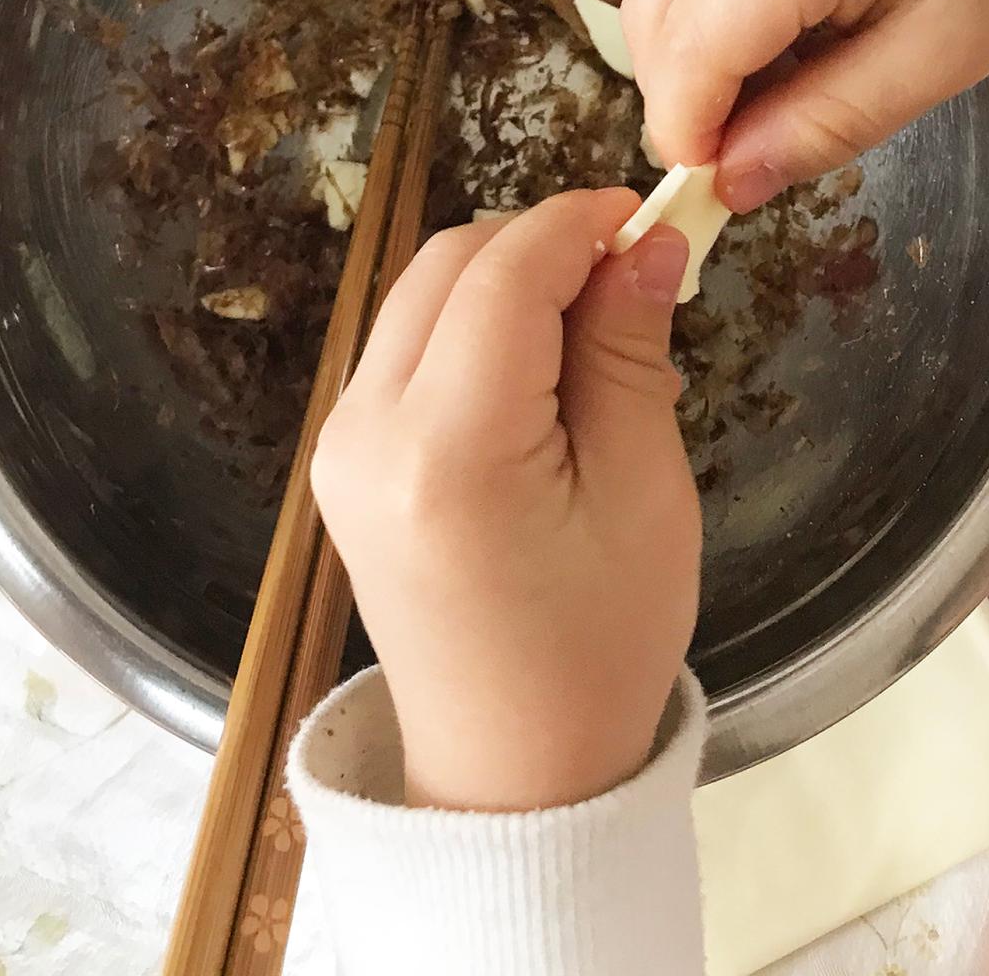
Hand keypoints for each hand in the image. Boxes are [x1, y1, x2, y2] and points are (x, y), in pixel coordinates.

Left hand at [312, 191, 698, 811]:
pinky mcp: (341, 457)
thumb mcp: (644, 495)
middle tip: (631, 276)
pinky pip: (405, 346)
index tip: (649, 215)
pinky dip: (473, 327)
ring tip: (595, 333)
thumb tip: (649, 242)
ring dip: (505, 280)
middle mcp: (367, 432)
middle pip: (448, 264)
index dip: (578, 224)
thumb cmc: (598, 647)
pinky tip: (540, 374)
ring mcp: (339, 444)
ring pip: (420, 293)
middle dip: (540, 244)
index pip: (504, 275)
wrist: (511, 772)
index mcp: (448, 451)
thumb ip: (629, 353)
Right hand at [622, 0, 988, 211]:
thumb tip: (729, 183)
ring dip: (694, 52)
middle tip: (751, 149)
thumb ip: (825, 123)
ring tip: (780, 84)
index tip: (717, 187)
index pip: (693, 46)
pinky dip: (711, 4)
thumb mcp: (940, 57)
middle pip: (654, 12)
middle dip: (683, 96)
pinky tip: (782, 28)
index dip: (688, 130)